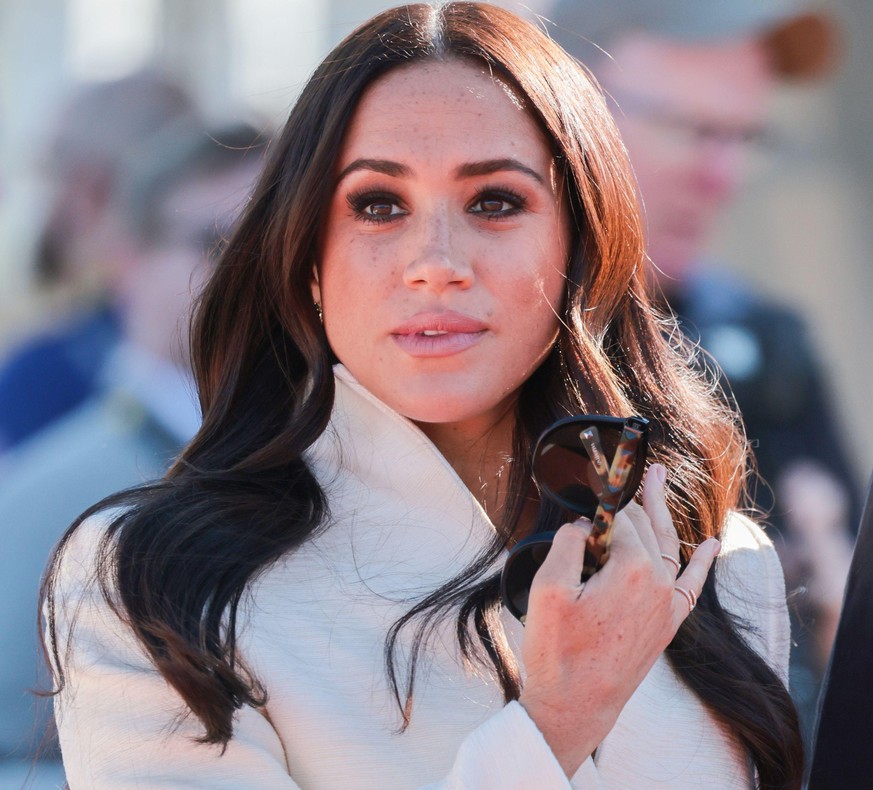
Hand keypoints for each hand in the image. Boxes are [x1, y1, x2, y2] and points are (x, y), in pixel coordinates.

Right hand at [518, 464, 719, 776]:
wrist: (575, 708)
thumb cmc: (557, 652)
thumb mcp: (548, 590)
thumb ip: (568, 545)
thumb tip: (584, 526)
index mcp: (633, 570)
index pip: (618, 520)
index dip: (599, 504)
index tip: (587, 482)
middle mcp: (660, 585)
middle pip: (645, 527)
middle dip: (632, 499)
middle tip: (628, 468)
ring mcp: (668, 606)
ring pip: (670, 546)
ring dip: (661, 512)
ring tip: (657, 480)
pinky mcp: (668, 625)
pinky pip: (692, 585)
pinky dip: (702, 562)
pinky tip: (711, 544)